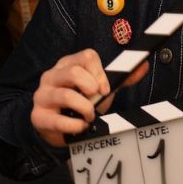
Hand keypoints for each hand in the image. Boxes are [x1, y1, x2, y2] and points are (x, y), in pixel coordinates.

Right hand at [30, 49, 147, 147]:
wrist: (57, 126)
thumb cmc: (81, 102)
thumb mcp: (101, 88)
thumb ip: (122, 77)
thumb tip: (144, 65)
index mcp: (67, 64)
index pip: (87, 57)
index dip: (100, 73)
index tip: (105, 89)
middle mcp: (52, 76)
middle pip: (74, 72)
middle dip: (92, 89)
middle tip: (96, 101)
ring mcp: (42, 95)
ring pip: (67, 96)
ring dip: (85, 109)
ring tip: (90, 116)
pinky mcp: (38, 116)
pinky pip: (58, 120)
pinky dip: (76, 125)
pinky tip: (81, 126)